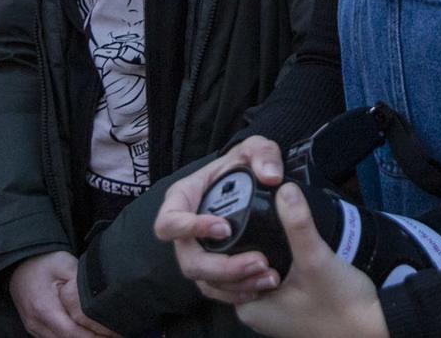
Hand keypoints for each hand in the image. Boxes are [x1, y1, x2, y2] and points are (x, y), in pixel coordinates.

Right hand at [6, 251, 118, 337]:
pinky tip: (88, 333)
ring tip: (104, 335)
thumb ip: (80, 283)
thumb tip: (99, 299)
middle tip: (114, 336)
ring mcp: (34, 329)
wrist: (20, 265)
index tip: (113, 335)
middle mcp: (36, 324)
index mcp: (44, 309)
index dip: (94, 337)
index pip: (72, 333)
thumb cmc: (45, 263)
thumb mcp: (65, 265)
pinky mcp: (35, 329)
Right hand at [156, 135, 290, 304]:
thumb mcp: (255, 148)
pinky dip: (238, 291)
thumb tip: (271, 176)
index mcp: (182, 199)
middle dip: (222, 266)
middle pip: (188, 261)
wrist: (252, 182)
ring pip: (204, 280)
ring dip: (235, 283)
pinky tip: (262, 286)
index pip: (170, 222)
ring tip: (267, 277)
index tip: (224, 228)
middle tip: (258, 261)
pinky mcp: (212, 269)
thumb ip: (264, 154)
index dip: (191, 229)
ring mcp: (197, 252)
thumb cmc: (243, 163)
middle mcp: (184, 232)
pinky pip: (217, 290)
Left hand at [234, 183, 388, 337]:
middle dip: (241, 245)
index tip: (237, 215)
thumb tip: (284, 189)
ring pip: (253, 274)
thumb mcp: (316, 261)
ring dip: (259, 251)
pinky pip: (270, 279)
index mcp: (249, 308)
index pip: (218, 272)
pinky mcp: (289, 307)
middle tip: (255, 215)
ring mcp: (273, 312)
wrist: (373, 330)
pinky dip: (273, 262)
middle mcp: (256, 313)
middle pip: (234, 272)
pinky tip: (286, 243)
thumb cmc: (340, 306)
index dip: (223, 244)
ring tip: (270, 223)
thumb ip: (298, 225)